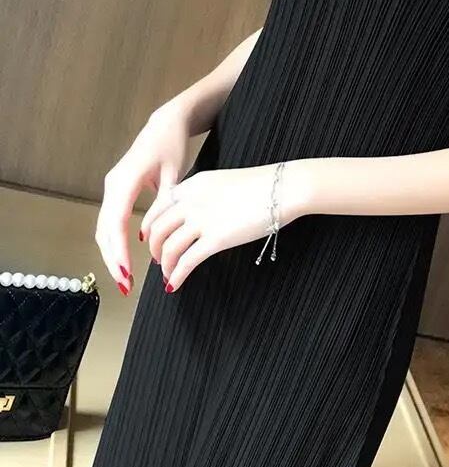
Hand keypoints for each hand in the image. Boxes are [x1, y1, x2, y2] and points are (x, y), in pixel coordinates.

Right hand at [95, 102, 191, 294]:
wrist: (165, 124)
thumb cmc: (172, 146)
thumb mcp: (174, 175)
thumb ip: (163, 205)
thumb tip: (150, 236)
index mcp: (125, 181)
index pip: (116, 222)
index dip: (118, 250)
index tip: (126, 271)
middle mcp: (113, 185)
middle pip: (105, 229)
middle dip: (112, 259)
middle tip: (123, 285)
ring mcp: (112, 188)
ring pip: (104, 227)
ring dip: (111, 254)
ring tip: (123, 278)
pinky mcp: (116, 191)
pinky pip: (110, 221)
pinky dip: (114, 242)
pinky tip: (124, 259)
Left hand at [138, 161, 312, 292]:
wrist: (282, 188)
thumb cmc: (262, 185)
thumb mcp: (223, 182)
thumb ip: (204, 195)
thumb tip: (198, 214)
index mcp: (193, 185)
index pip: (158, 206)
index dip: (150, 226)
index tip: (149, 237)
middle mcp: (191, 201)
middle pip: (158, 229)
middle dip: (154, 248)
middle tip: (158, 259)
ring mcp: (202, 219)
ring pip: (169, 247)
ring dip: (165, 265)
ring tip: (168, 274)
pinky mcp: (216, 239)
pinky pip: (187, 261)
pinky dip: (177, 275)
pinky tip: (175, 284)